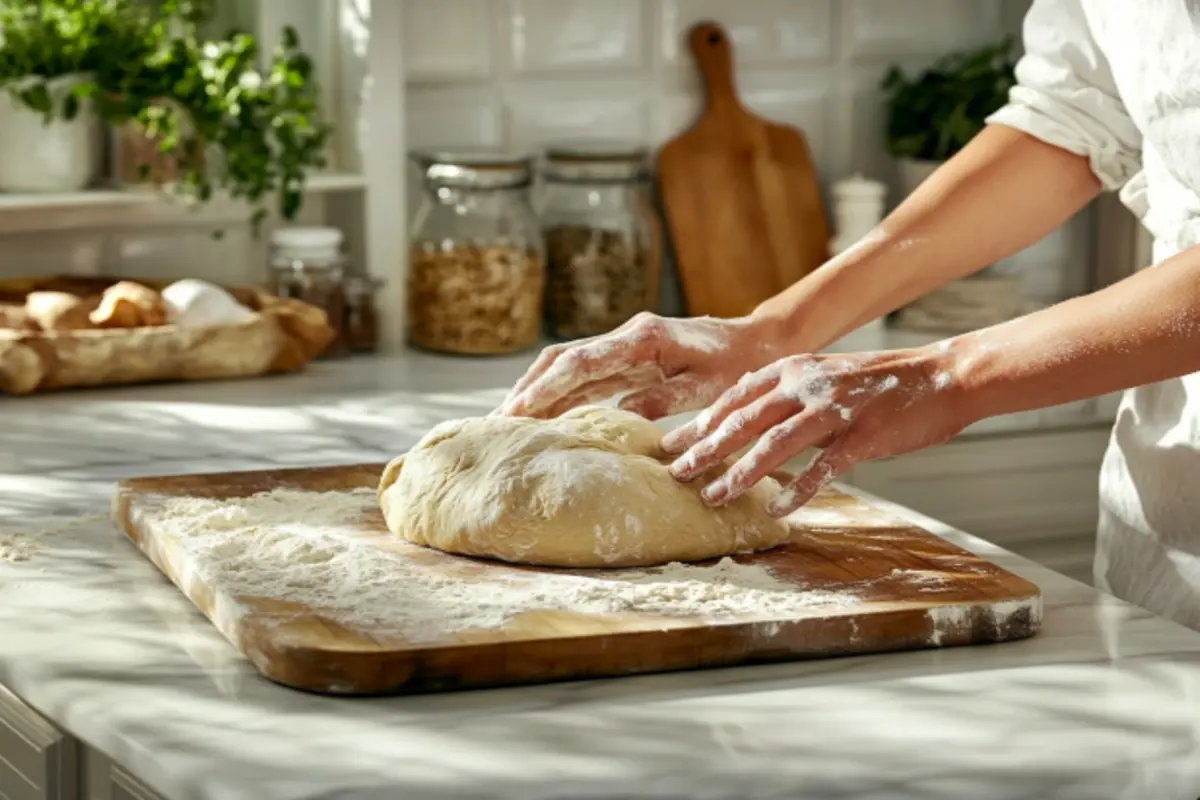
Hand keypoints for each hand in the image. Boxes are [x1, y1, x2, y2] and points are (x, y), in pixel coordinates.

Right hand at [498, 312, 786, 419]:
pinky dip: (557, 395)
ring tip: (507, 425)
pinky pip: (583, 375)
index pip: (579, 363)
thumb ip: (662, 399)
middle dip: (526, 391)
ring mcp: (622, 345)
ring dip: (535, 393)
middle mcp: (625, 337)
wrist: (754, 342)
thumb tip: (617, 417)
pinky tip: (540, 417)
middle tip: (495, 424)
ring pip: (565, 367)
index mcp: (642, 340)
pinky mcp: (626, 358)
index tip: (516, 412)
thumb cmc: (735, 367)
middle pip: (560, 361)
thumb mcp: (705, 387)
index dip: (544, 388)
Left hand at [660, 346, 969, 516]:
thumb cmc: (880, 383)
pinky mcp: (863, 435)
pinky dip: (800, 489)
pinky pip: (824, 466)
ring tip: (715, 495)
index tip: (671, 445)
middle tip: (677, 473)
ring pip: (775, 443)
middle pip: (745, 420)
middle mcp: (807, 384)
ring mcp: (835, 409)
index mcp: (794, 369)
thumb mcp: (824, 376)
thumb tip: (745, 423)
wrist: (942, 377)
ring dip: (741, 472)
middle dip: (706, 449)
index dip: (701, 423)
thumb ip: (786, 395)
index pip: (734, 398)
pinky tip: (779, 508)